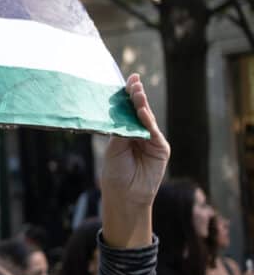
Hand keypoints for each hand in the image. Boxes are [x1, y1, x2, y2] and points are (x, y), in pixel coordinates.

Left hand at [101, 75, 169, 209]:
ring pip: (147, 118)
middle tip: (133, 81)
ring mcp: (151, 140)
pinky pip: (153, 131)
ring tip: (136, 92)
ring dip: (141, 104)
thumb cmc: (115, 172)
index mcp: (125, 132)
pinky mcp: (161, 148)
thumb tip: (126, 112)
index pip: (127, 110)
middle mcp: (139, 133)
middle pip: (138, 111)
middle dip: (136, 95)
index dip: (128, 96)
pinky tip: (142, 111)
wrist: (125, 195)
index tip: (128, 79)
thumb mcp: (114, 148)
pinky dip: (148, 121)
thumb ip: (121, 131)